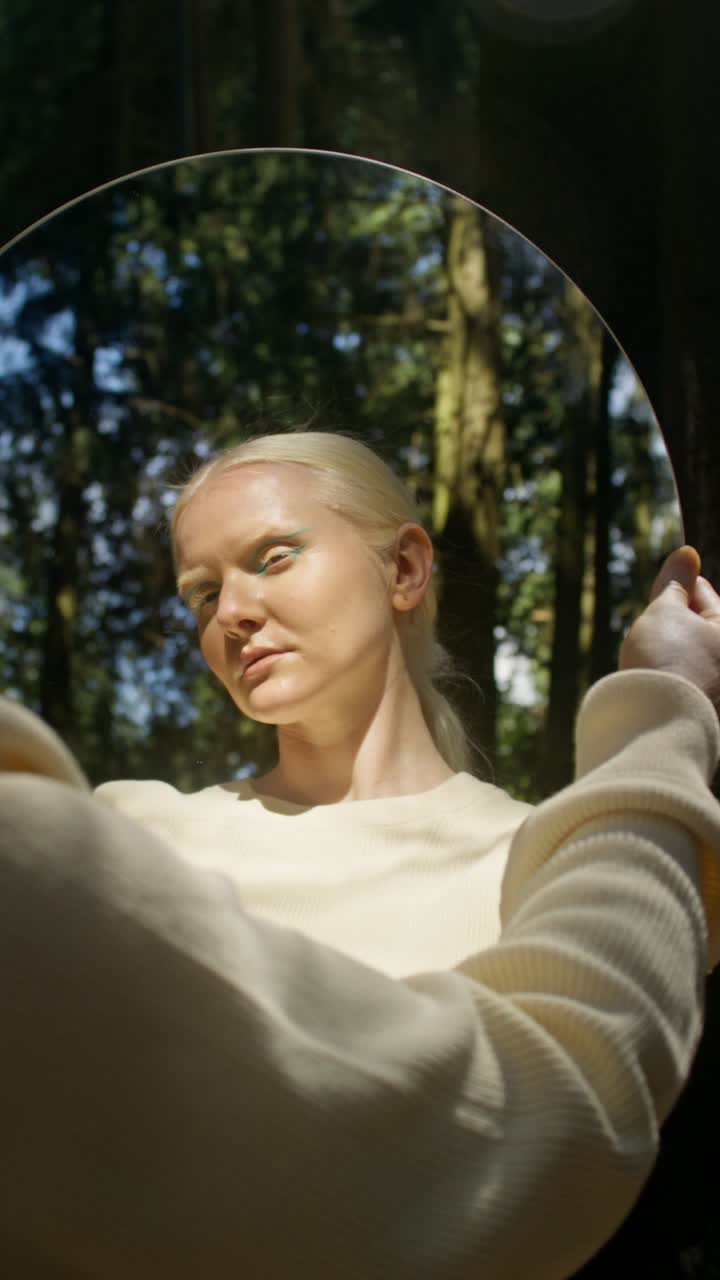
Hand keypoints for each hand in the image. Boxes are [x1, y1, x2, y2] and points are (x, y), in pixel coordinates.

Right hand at [619, 545, 719, 716]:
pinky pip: (689, 685)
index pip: (704, 592)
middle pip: (700, 628)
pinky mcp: (712, 714)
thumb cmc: (666, 663)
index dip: (675, 593)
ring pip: (692, 658)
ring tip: (654, 669)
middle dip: (673, 629)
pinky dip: (674, 683)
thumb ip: (676, 583)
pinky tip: (659, 690)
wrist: (659, 730)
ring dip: (671, 657)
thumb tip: (687, 553)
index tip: (659, 602)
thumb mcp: (665, 612)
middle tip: (653, 641)